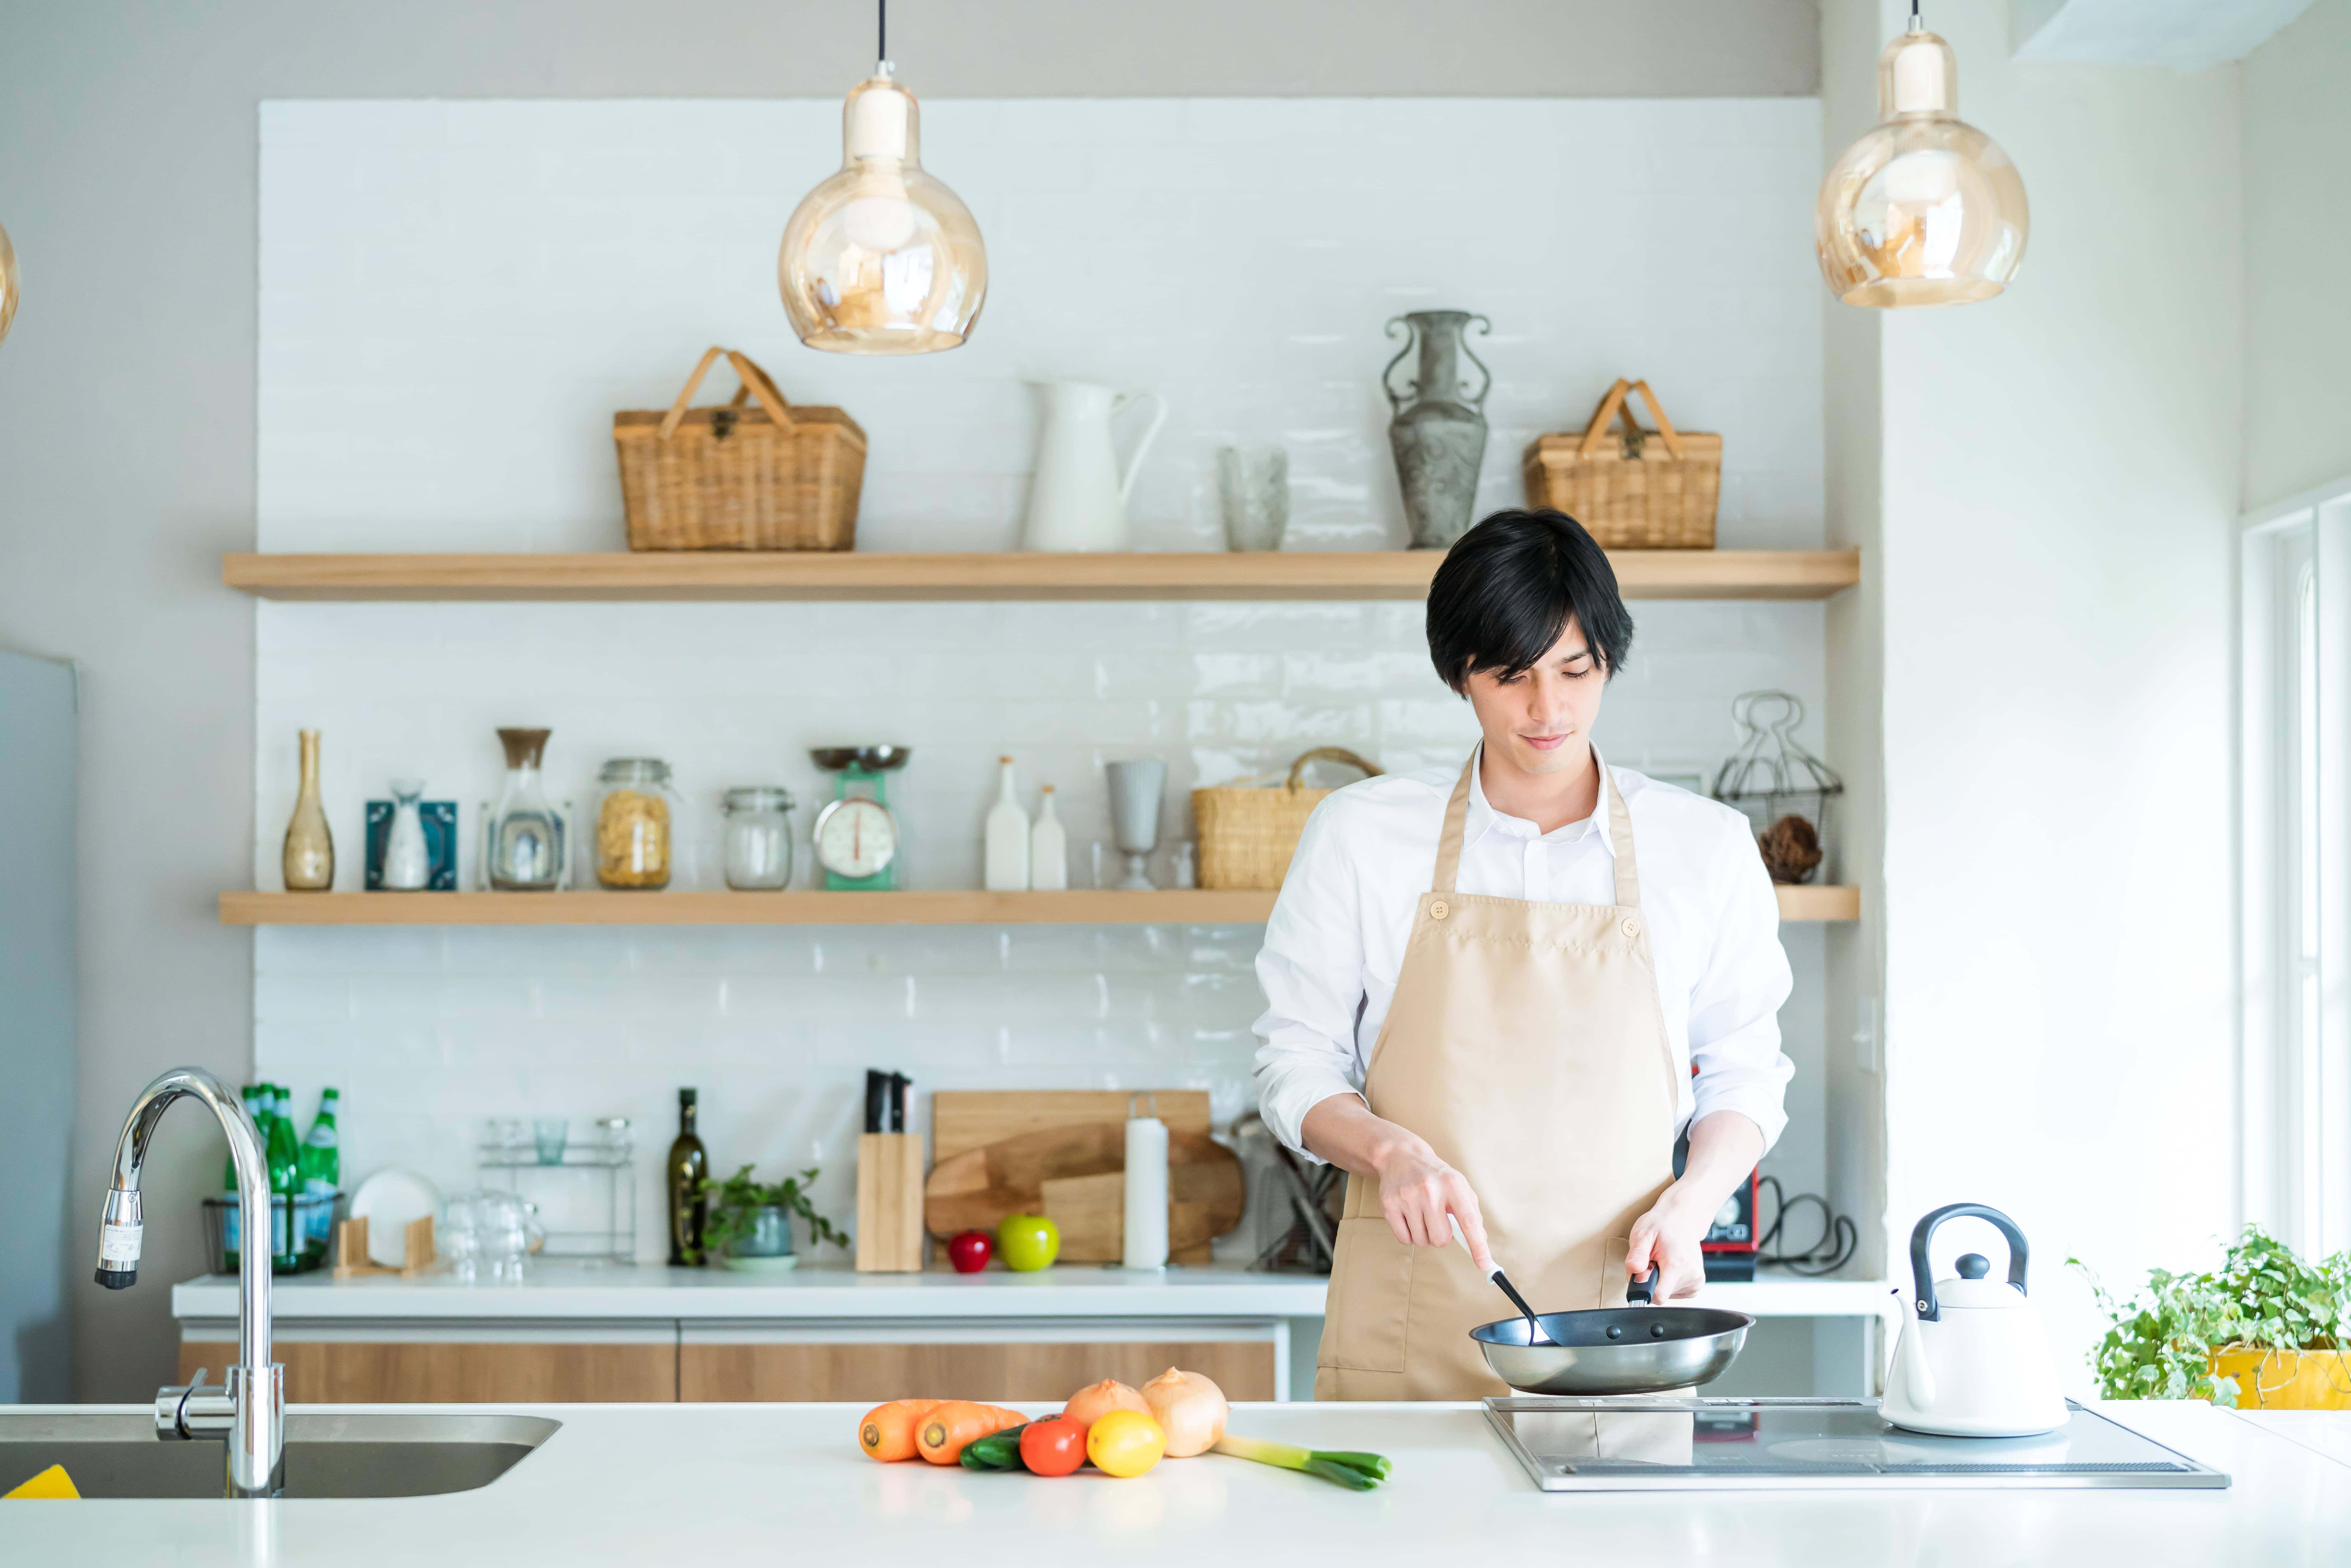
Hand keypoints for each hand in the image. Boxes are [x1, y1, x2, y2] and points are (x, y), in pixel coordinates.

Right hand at [1300, 1093, 1494, 1272]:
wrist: (1400, 1156)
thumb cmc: (1435, 1175)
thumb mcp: (1459, 1186)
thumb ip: (1472, 1212)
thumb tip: (1480, 1240)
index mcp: (1453, 1185)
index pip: (1469, 1221)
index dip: (1477, 1245)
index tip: (1484, 1264)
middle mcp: (1430, 1190)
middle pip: (1441, 1238)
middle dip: (1441, 1236)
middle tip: (1437, 1220)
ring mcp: (1407, 1198)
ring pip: (1422, 1241)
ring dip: (1424, 1235)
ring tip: (1422, 1215)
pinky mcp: (1390, 1206)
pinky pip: (1404, 1239)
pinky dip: (1409, 1234)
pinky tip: (1409, 1217)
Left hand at [1625, 1186, 1709, 1301]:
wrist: (1682, 1217)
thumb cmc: (1662, 1224)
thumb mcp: (1642, 1234)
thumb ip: (1636, 1255)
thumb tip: (1633, 1272)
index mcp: (1677, 1264)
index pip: (1658, 1296)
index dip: (1644, 1287)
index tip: (1643, 1273)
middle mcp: (1691, 1274)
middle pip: (1661, 1294)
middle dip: (1652, 1281)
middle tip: (1653, 1260)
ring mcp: (1697, 1280)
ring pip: (1668, 1294)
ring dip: (1660, 1281)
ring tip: (1663, 1260)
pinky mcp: (1698, 1283)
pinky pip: (1677, 1292)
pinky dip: (1669, 1282)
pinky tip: (1670, 1266)